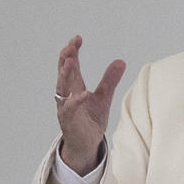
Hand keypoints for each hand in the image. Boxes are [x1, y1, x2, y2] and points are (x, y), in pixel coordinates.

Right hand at [55, 35, 125, 174]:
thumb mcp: (104, 98)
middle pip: (64, 73)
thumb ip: (110, 80)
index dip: (72, 52)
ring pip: (62, 88)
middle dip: (65, 59)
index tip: (77, 39)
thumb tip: (121, 61)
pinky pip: (69, 109)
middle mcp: (67, 95)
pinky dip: (75, 101)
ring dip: (64, 75)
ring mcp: (66, 107)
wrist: (87, 145)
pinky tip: (83, 93)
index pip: (71, 66)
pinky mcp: (69, 121)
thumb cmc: (90, 121)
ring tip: (69, 61)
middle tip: (70, 46)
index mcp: (74, 87)